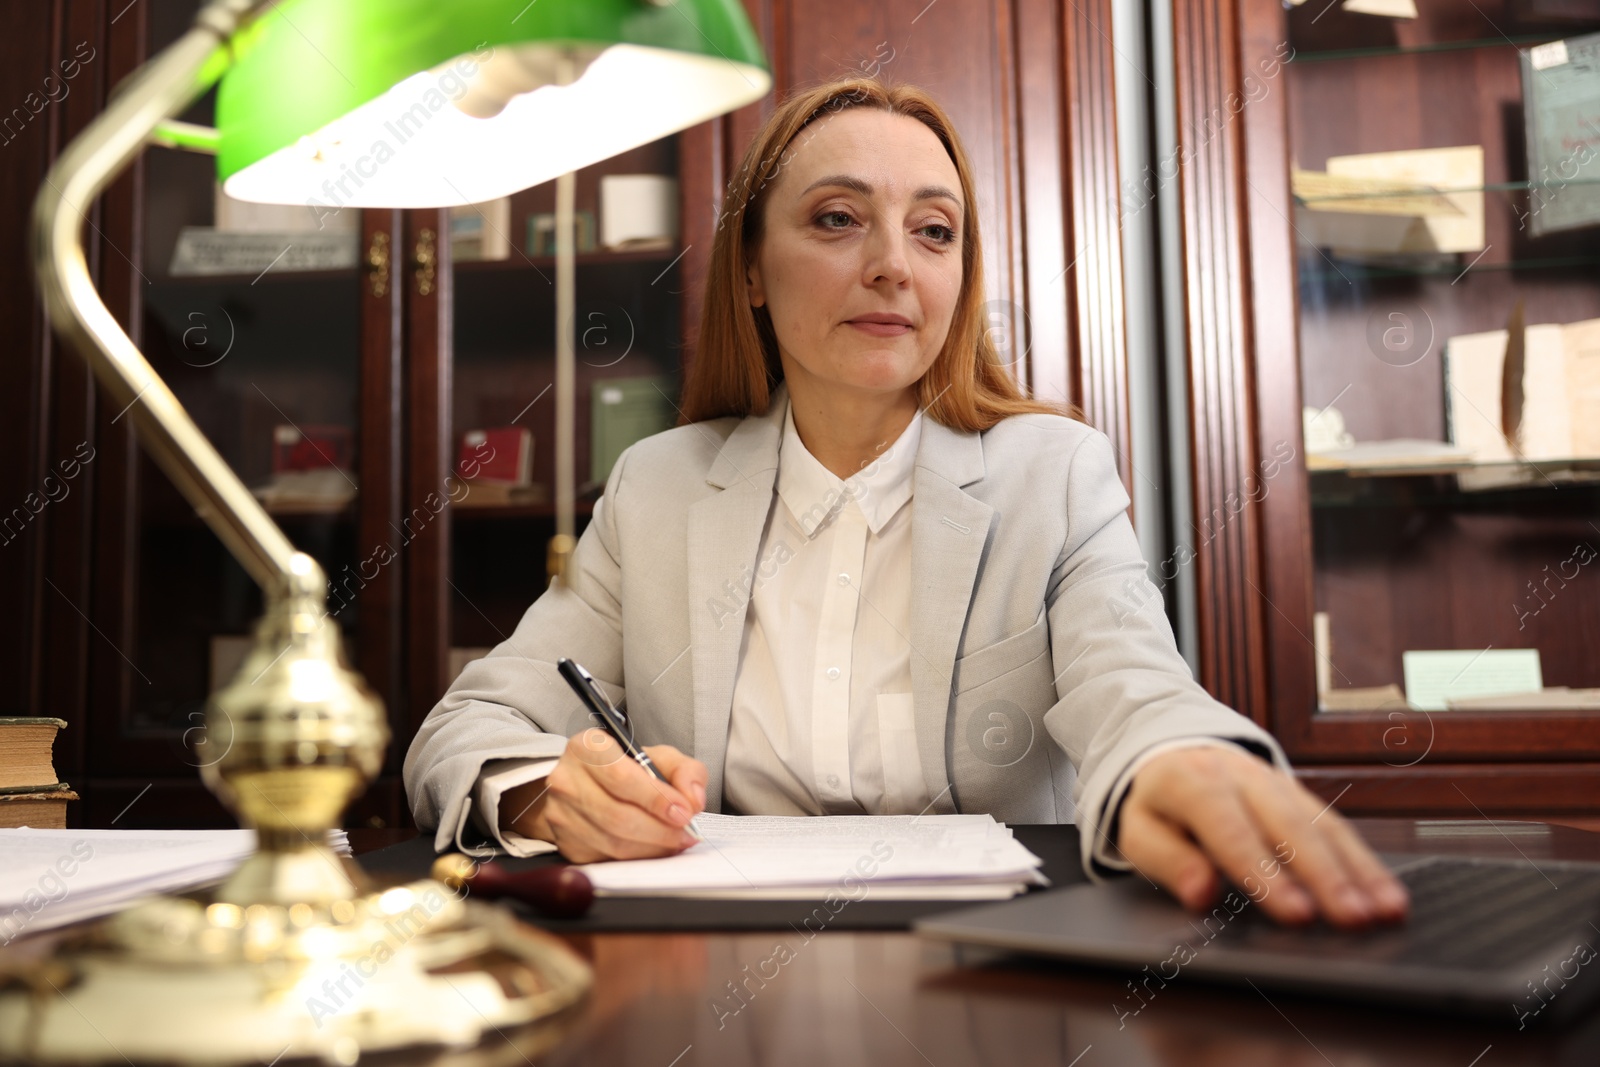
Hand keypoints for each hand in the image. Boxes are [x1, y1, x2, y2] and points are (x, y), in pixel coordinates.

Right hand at [500, 728, 707, 862]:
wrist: (585, 785)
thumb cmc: (623, 768)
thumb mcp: (656, 756)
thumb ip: (683, 770)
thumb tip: (693, 799)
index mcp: (588, 747)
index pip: (621, 776)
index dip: (656, 799)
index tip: (684, 812)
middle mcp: (568, 779)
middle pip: (617, 815)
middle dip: (660, 830)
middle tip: (686, 833)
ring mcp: (562, 814)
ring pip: (613, 842)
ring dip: (653, 847)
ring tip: (675, 841)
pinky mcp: (566, 842)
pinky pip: (607, 858)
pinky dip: (638, 857)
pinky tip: (653, 848)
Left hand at [1115, 745, 1408, 927]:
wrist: (1176, 750)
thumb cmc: (1159, 805)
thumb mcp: (1140, 829)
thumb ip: (1167, 861)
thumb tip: (1200, 893)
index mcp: (1192, 782)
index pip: (1231, 830)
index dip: (1265, 873)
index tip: (1296, 914)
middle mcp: (1242, 776)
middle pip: (1288, 826)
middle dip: (1324, 875)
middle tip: (1353, 918)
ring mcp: (1278, 783)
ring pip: (1323, 825)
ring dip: (1357, 871)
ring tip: (1385, 912)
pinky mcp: (1302, 796)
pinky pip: (1337, 828)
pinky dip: (1365, 863)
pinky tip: (1389, 895)